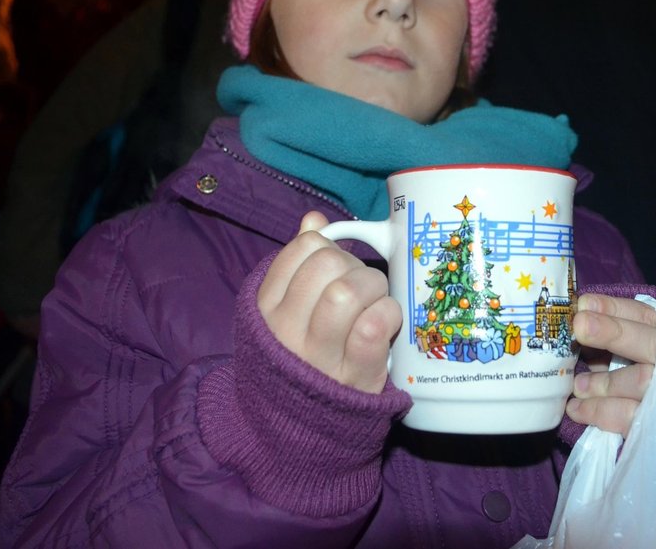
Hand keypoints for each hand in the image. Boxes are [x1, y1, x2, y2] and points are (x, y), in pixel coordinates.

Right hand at [257, 211, 401, 393]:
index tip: (335, 270)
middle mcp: (286, 332)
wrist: (296, 434)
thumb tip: (314, 220)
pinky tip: (387, 324)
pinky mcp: (356, 378)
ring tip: (377, 304)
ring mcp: (319, 357)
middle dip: (355, 267)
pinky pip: (374, 326)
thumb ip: (298, 264)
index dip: (328, 250)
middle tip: (363, 288)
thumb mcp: (285, 314)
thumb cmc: (298, 360)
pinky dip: (388, 315)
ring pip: (347, 292)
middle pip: (326, 266)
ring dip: (374, 289)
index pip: (301, 250)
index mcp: (266, 309)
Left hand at [567, 294, 655, 434]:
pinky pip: (629, 416)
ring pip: (642, 382)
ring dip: (603, 381)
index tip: (584, 304)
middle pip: (651, 344)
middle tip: (580, 327)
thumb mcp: (625, 349)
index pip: (645, 315)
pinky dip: (598, 411)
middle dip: (613, 332)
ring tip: (577, 385)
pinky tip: (576, 408)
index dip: (615, 308)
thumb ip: (605, 337)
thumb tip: (570, 328)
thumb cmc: (637, 370)